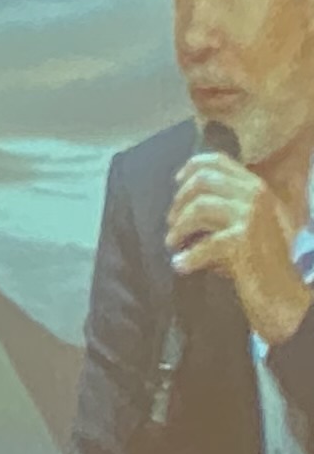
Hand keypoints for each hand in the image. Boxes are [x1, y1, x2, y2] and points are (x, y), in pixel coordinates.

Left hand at [165, 153, 311, 345]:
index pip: (219, 162)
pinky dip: (187, 257)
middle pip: (202, 181)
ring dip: (178, 228)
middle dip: (179, 203)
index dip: (191, 168)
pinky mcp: (243, 240)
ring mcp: (251, 216)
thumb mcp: (244, 224)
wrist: (281, 291)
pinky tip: (180, 265)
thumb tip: (181, 199)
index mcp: (257, 188)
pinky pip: (203, 244)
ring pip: (199, 208)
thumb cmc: (257, 260)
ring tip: (173, 245)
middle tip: (172, 225)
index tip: (176, 182)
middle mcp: (256, 195)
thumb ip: (222, 206)